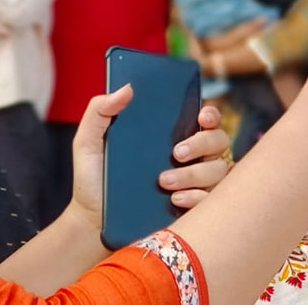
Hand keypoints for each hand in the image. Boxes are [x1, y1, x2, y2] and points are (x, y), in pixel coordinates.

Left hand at [66, 87, 231, 232]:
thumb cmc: (94, 176)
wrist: (92, 219)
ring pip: (217, 170)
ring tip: (164, 181)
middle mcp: (188, 157)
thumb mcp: (89, 140)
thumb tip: (128, 88)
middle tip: (176, 152)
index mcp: (169, 135)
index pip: (205, 118)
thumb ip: (100, 110)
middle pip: (218, 141)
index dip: (211, 114)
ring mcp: (193, 183)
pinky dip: (196, 197)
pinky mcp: (191, 209)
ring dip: (194, 173)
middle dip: (202, 143)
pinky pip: (210, 200)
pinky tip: (174, 199)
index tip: (202, 116)